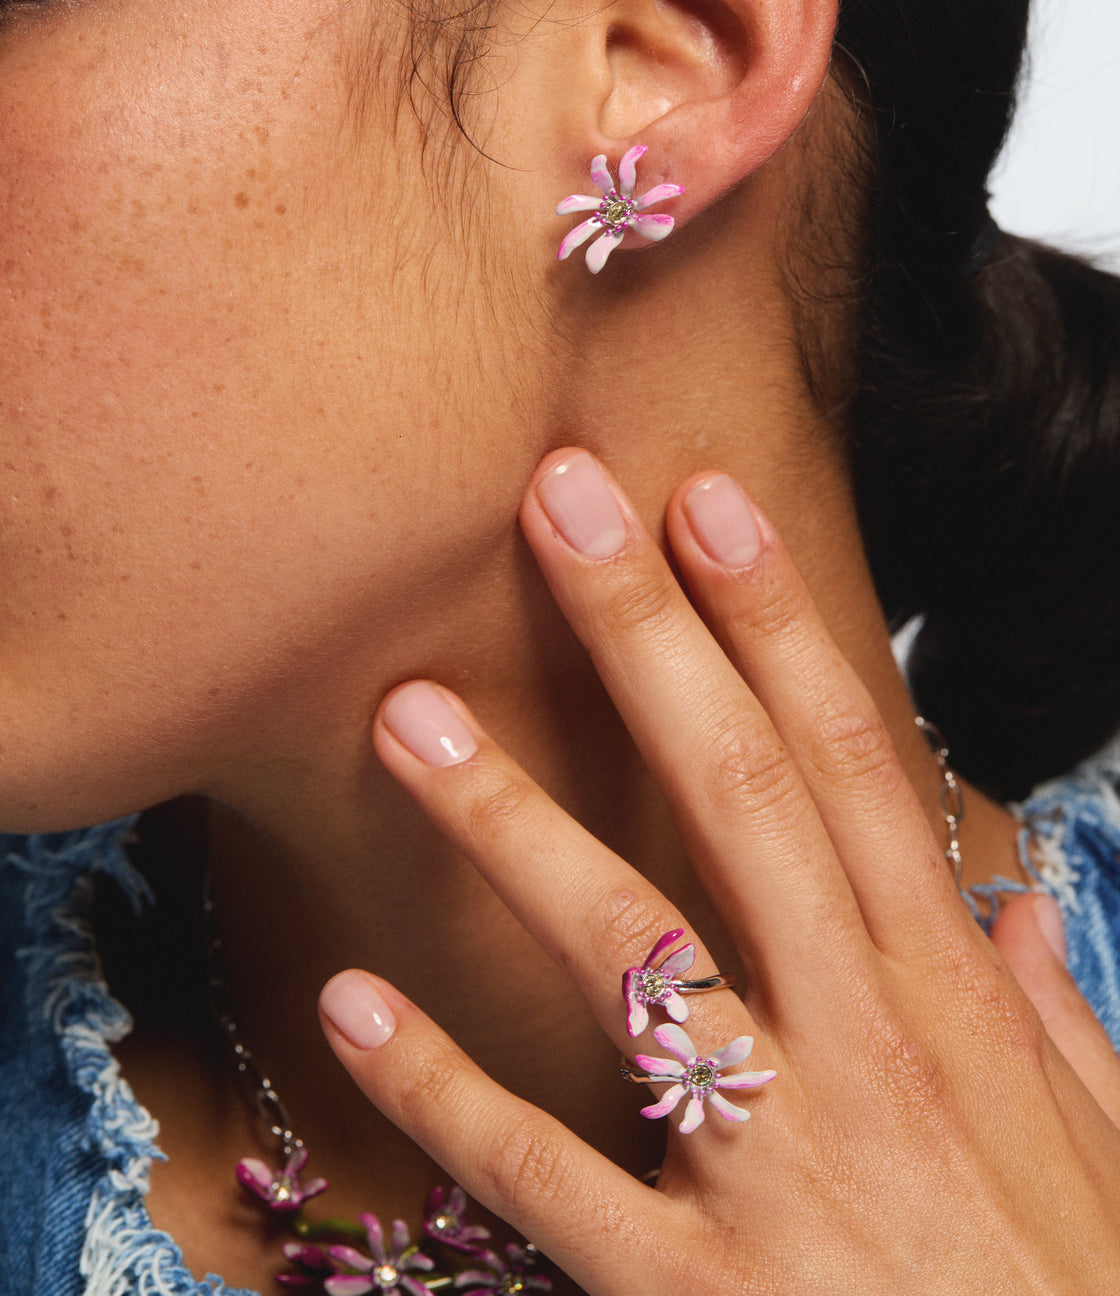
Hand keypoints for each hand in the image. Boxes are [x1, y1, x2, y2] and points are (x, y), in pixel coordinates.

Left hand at [319, 450, 1119, 1292]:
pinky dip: (444, 1087)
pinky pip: (547, 1175)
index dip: (779, 622)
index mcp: (944, 999)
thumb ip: (1058, 1020)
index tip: (708, 506)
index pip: (851, 764)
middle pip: (742, 799)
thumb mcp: (1106, 1153)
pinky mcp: (696, 1293)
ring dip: (513, 823)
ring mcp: (774, 1165)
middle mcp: (859, 1048)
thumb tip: (1016, 910)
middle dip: (648, 638)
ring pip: (631, 953)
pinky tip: (351, 1001)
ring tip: (408, 716)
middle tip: (557, 504)